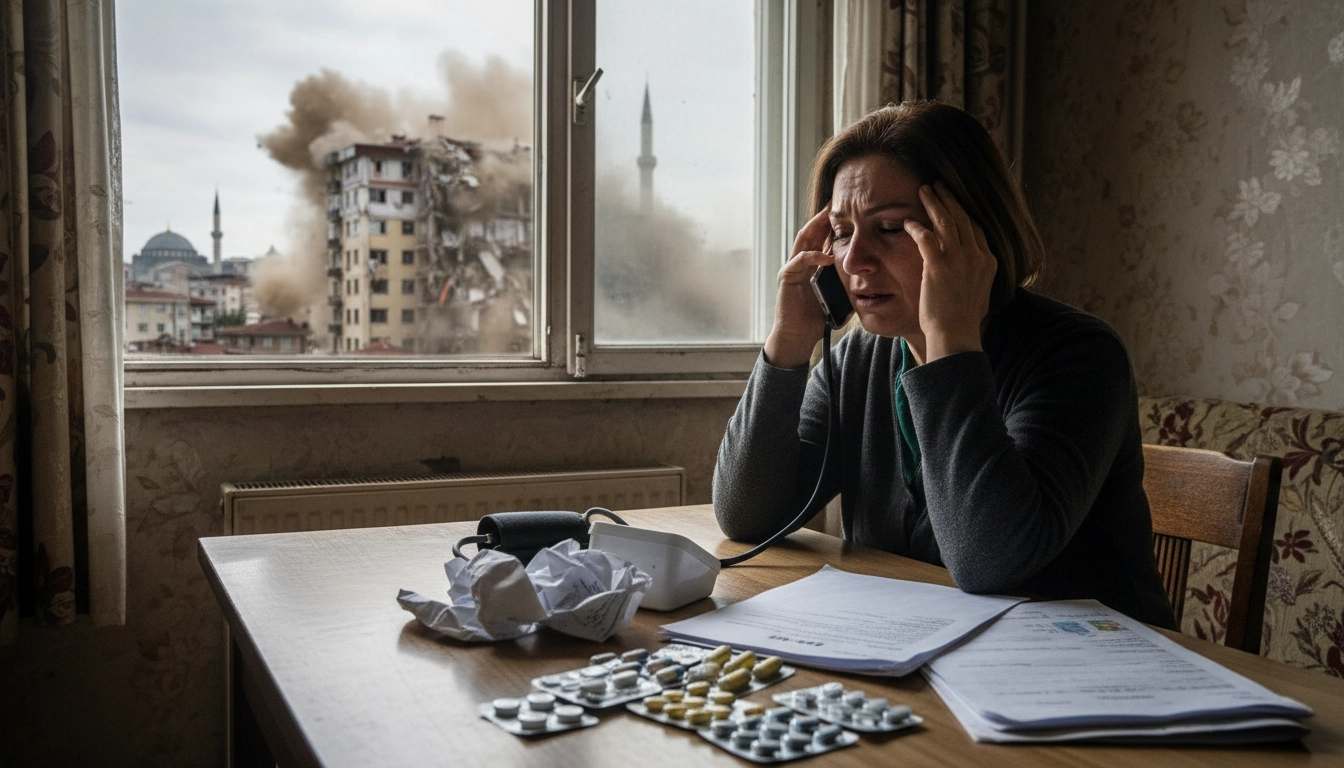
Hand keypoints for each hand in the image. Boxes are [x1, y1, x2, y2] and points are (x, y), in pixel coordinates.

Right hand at [763, 206, 834, 368]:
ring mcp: (791, 267)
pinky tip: (827, 256)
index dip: (833, 224)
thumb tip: (874, 277)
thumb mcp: (839, 295)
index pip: (822, 237)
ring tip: (830, 217)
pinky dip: (813, 256)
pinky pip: (800, 261)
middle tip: (837, 204)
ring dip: (816, 228)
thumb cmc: (818, 317)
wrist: (799, 336)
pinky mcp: (786, 277)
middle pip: (811, 232)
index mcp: (813, 264)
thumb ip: (850, 282)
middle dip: (823, 218)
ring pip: (803, 240)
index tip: (848, 211)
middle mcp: (800, 262)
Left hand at [904, 182, 996, 361]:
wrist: (956, 334)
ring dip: (934, 202)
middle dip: (949, 199)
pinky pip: (925, 236)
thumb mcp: (981, 294)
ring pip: (945, 220)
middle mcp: (976, 255)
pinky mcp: (938, 264)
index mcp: (988, 262)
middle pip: (963, 218)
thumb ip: (977, 277)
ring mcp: (958, 258)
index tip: (955, 203)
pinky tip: (909, 221)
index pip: (977, 229)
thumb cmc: (964, 321)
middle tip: (939, 186)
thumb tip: (973, 273)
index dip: (965, 213)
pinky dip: (916, 226)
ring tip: (924, 190)